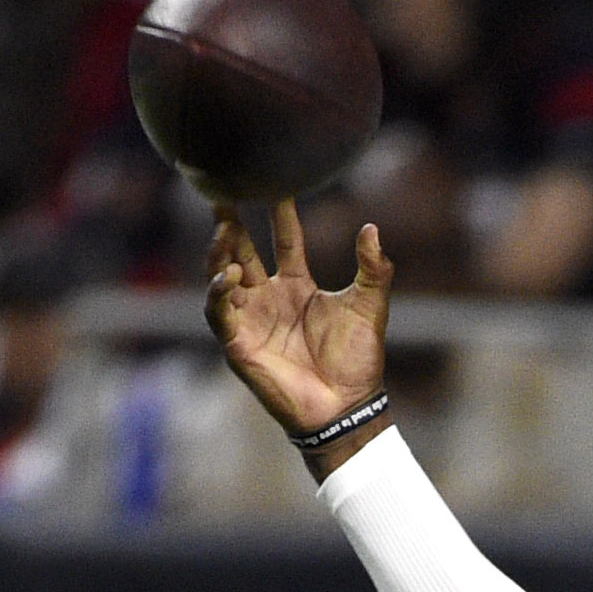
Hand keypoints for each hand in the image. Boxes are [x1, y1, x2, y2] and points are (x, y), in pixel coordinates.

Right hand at [206, 199, 392, 469]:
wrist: (347, 405)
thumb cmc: (357, 361)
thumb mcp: (369, 307)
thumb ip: (373, 269)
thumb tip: (371, 228)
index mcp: (298, 287)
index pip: (285, 241)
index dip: (281, 214)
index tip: (278, 186)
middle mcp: (270, 299)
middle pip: (243, 252)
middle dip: (231, 225)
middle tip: (224, 195)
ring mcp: (252, 320)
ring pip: (223, 277)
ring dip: (220, 253)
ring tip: (224, 229)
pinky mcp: (239, 343)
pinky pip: (219, 312)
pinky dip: (219, 292)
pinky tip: (229, 274)